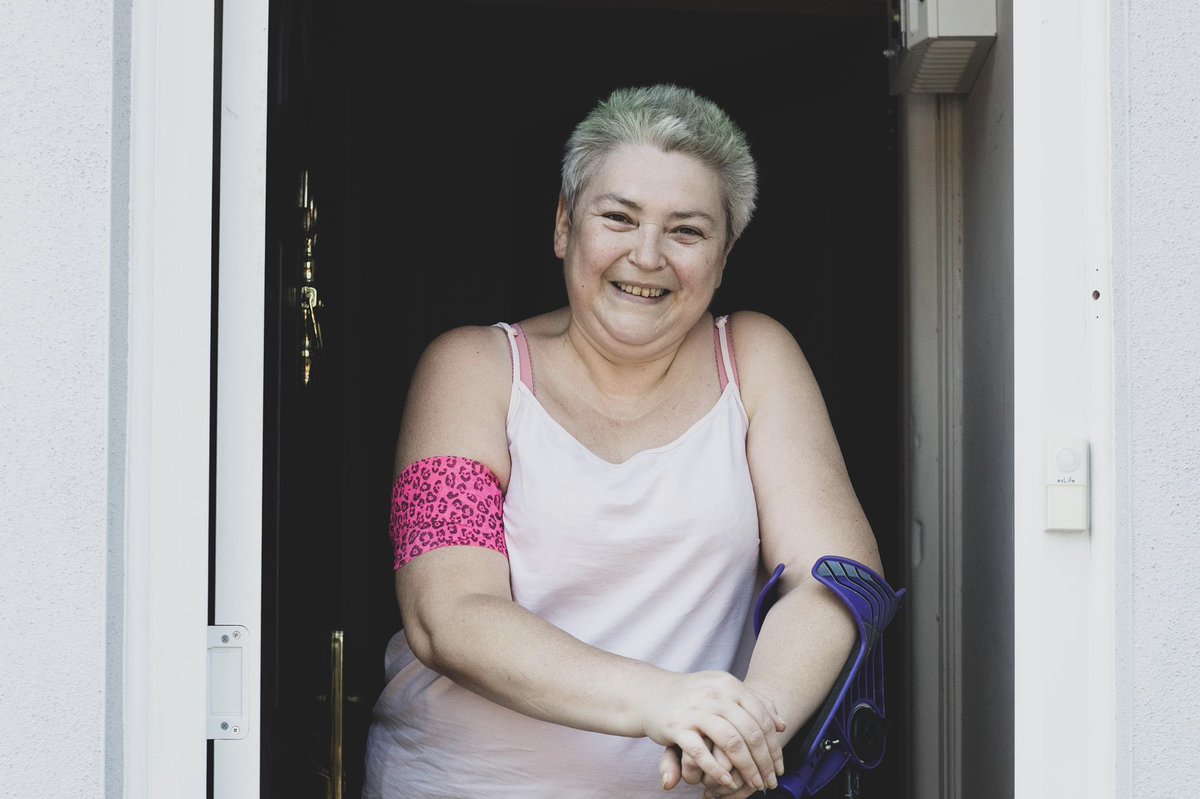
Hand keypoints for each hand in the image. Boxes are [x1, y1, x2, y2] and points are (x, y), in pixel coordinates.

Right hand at [644, 671, 784, 792]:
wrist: (652, 692)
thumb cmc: (694, 695)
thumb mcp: (724, 690)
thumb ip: (753, 703)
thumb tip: (782, 724)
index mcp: (730, 685)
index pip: (762, 718)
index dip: (774, 746)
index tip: (780, 767)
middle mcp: (716, 695)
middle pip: (751, 732)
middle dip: (764, 761)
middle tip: (771, 781)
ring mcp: (696, 710)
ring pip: (731, 742)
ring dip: (747, 768)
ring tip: (754, 783)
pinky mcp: (677, 727)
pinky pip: (701, 753)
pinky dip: (717, 770)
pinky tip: (727, 782)